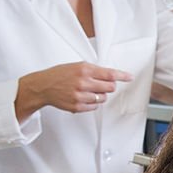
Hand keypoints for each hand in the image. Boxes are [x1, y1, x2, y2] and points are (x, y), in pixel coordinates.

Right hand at [16, 61, 132, 117]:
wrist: (43, 86)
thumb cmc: (60, 75)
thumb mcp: (76, 66)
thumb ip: (93, 70)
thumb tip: (111, 75)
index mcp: (84, 70)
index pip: (109, 74)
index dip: (122, 76)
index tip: (129, 77)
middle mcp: (83, 82)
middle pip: (110, 88)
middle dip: (109, 86)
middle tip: (101, 85)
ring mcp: (80, 95)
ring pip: (103, 98)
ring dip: (100, 95)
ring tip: (89, 91)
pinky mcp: (77, 106)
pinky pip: (95, 107)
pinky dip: (93, 103)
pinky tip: (84, 97)